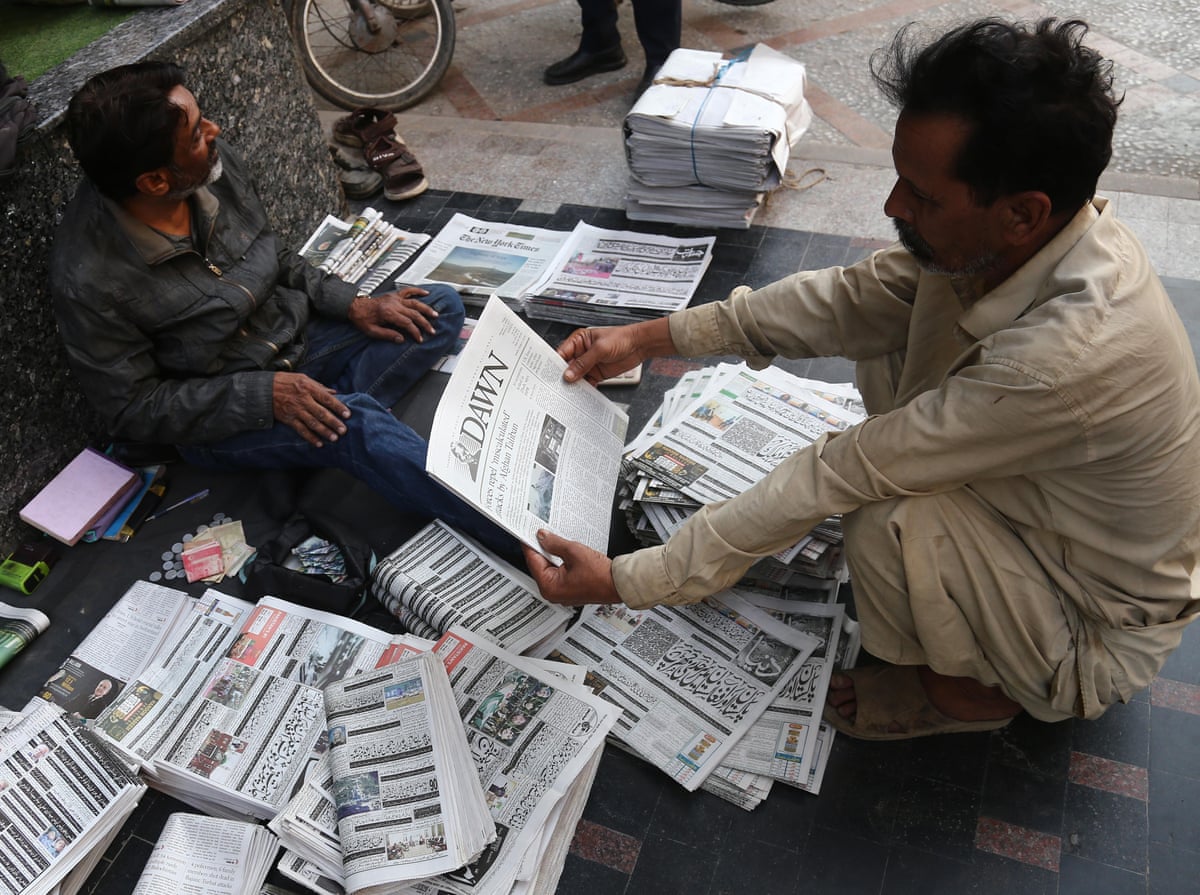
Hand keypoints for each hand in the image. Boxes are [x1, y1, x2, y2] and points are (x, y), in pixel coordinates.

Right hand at [273, 372, 348, 446]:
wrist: (262, 390)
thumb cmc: (285, 382)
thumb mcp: (302, 378)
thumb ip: (319, 386)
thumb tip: (334, 393)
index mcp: (308, 388)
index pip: (326, 399)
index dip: (338, 407)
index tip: (348, 414)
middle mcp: (303, 400)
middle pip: (321, 413)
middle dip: (334, 422)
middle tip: (344, 430)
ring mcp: (295, 411)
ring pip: (313, 423)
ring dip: (324, 432)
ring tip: (334, 438)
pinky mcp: (288, 419)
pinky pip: (301, 430)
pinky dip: (310, 438)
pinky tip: (319, 443)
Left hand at [348, 287, 437, 342]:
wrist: (354, 306)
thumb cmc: (362, 318)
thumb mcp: (372, 331)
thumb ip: (387, 335)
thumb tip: (401, 339)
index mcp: (388, 313)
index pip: (407, 323)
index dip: (415, 332)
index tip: (419, 338)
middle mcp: (393, 304)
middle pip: (414, 313)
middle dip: (424, 323)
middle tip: (431, 331)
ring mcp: (395, 298)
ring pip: (415, 302)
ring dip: (426, 308)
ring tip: (435, 314)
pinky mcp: (394, 295)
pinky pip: (408, 290)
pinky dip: (417, 291)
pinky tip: (426, 293)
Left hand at [522, 529, 622, 605]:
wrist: (618, 584)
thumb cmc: (600, 575)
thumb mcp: (574, 552)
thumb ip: (554, 543)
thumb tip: (543, 537)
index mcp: (549, 586)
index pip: (532, 561)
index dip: (529, 544)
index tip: (526, 533)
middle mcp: (553, 592)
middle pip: (540, 565)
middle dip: (541, 549)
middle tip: (541, 533)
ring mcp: (561, 592)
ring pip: (550, 568)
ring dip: (551, 554)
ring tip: (554, 540)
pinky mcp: (569, 589)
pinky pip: (559, 573)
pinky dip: (560, 561)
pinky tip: (563, 551)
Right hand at [557, 317, 673, 385]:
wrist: (639, 346)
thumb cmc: (621, 338)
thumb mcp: (600, 349)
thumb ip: (584, 362)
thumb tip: (569, 374)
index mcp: (579, 341)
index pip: (562, 353)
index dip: (555, 364)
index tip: (550, 374)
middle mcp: (581, 352)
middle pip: (567, 367)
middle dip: (563, 376)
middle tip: (558, 386)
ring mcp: (589, 364)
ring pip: (576, 377)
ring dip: (573, 385)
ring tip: (568, 393)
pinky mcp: (596, 373)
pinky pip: (587, 383)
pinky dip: (584, 389)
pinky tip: (581, 394)